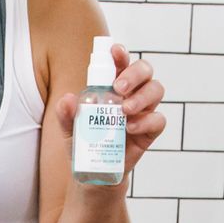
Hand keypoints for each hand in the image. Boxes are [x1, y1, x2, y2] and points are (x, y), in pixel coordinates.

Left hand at [54, 42, 165, 175]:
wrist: (94, 171)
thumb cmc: (84, 142)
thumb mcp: (69, 128)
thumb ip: (65, 113)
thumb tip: (67, 99)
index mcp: (113, 85)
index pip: (121, 63)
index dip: (121, 54)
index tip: (115, 51)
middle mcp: (132, 93)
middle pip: (145, 70)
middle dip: (134, 74)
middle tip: (119, 88)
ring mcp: (143, 110)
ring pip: (156, 90)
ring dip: (142, 97)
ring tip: (124, 110)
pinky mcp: (150, 130)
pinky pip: (158, 120)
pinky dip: (146, 121)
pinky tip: (130, 128)